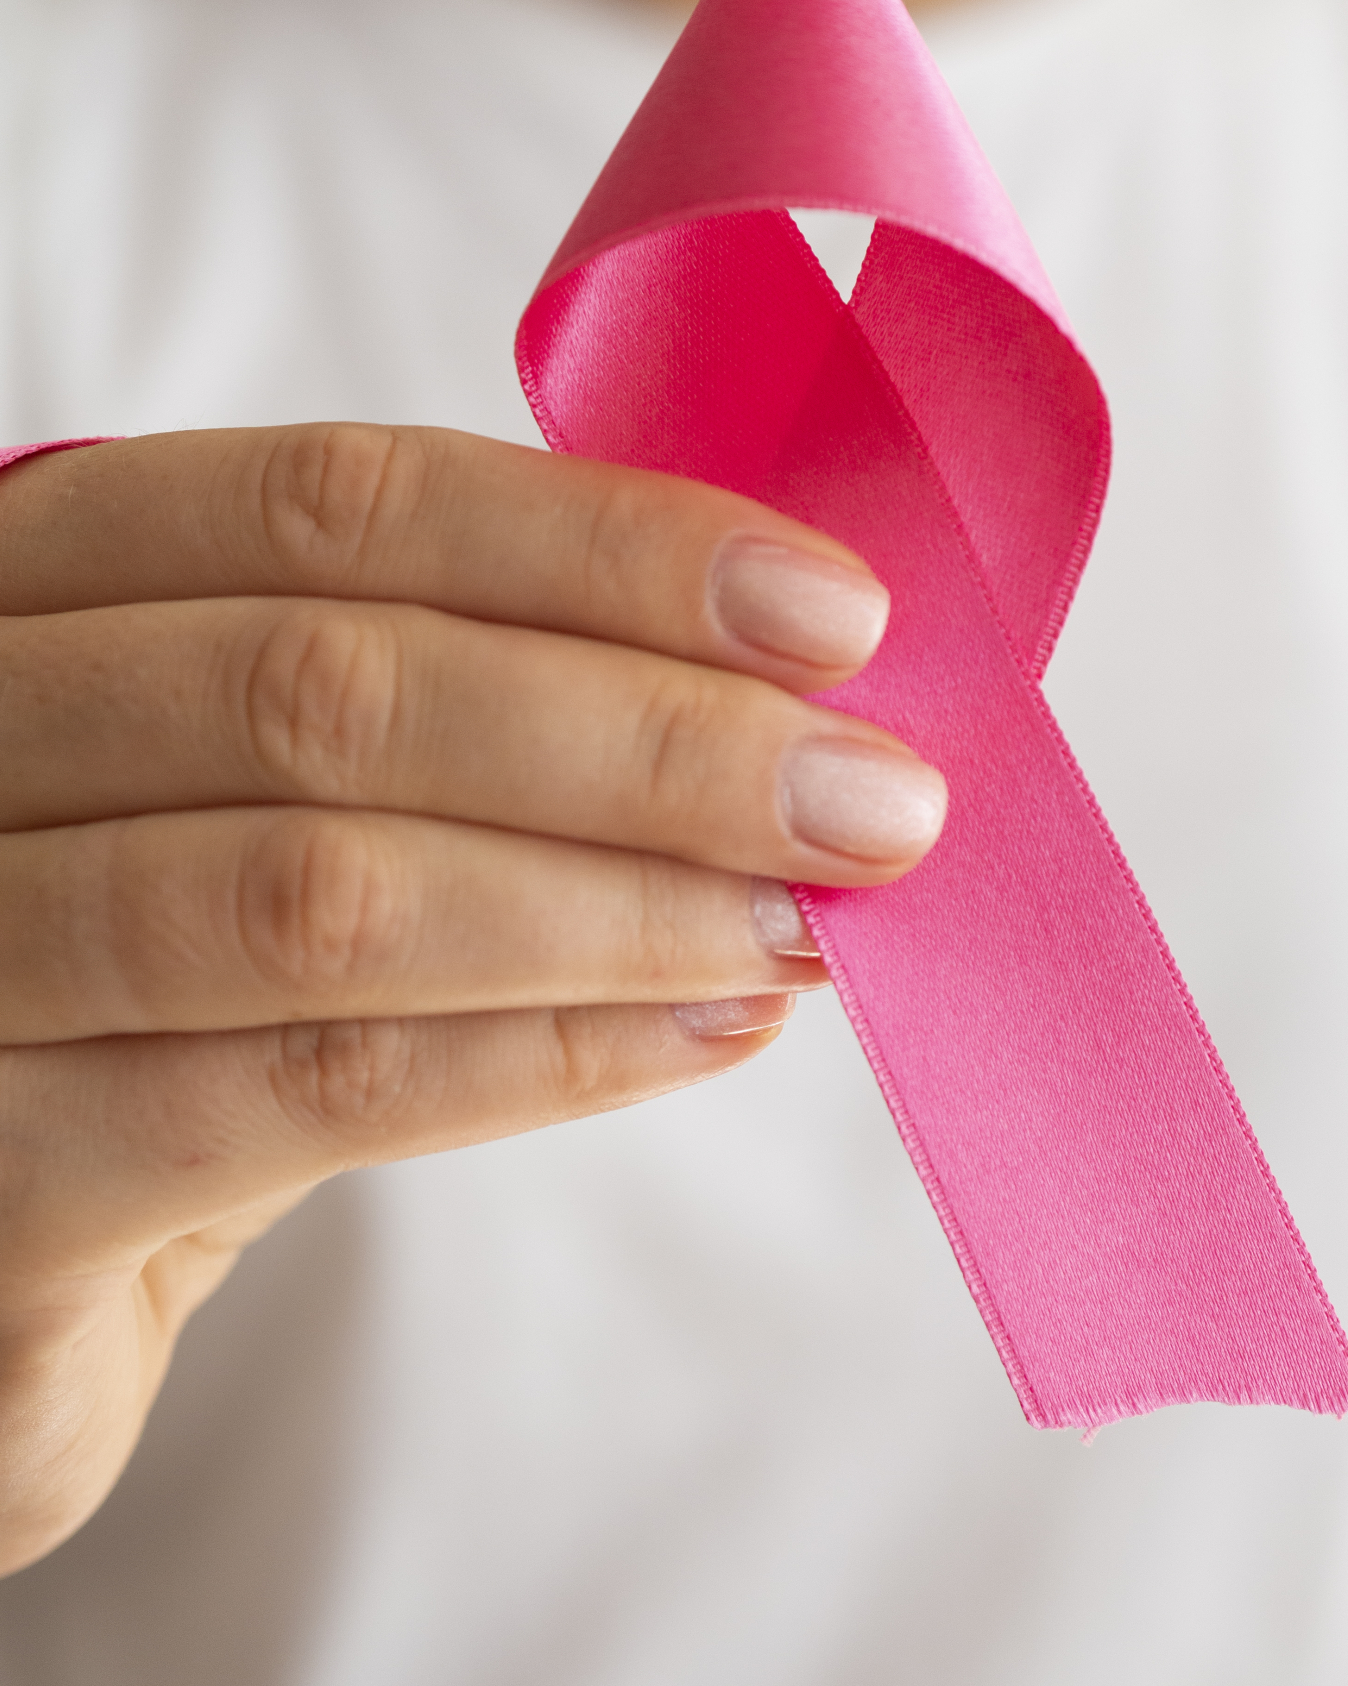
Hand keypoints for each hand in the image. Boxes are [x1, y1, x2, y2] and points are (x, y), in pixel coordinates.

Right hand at [0, 423, 944, 1572]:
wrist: (2, 1238)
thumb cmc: (176, 968)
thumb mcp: (282, 782)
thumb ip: (475, 691)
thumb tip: (783, 676)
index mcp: (53, 581)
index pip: (335, 503)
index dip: (601, 546)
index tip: (830, 614)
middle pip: (328, 690)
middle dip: (643, 738)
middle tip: (868, 796)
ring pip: (315, 894)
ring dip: (614, 903)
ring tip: (804, 922)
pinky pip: (298, 1093)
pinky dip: (537, 1054)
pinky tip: (701, 1030)